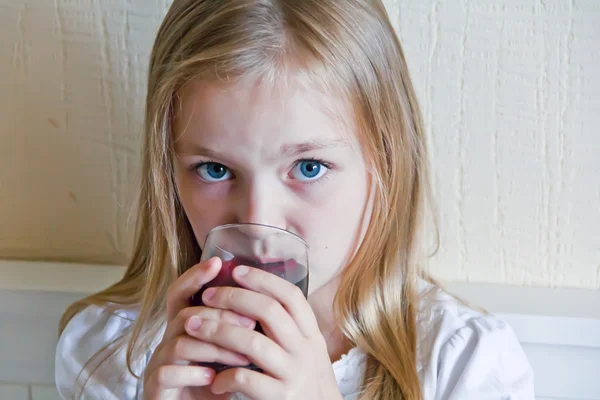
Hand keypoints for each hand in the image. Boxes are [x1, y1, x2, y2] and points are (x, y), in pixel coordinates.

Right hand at [143, 257, 256, 399]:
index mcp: (183, 328)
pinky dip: (193, 374)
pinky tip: (214, 378)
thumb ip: (235, 329)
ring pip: (180, 343)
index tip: (218, 262)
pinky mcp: (154, 387)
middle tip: (250, 325)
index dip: (195, 276)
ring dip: (215, 348)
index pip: (181, 293)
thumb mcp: (226, 353)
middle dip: (220, 318)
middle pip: (187, 315)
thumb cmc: (214, 384)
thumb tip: (265, 301)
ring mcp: (157, 363)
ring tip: (243, 357)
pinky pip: (169, 373)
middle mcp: (166, 341)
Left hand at [185, 265, 342, 399]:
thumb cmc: (305, 378)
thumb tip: (253, 292)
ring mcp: (294, 373)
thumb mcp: (306, 348)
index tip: (236, 270)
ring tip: (194, 327)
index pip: (291, 296)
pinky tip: (213, 378)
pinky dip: (225, 376)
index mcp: (310, 332)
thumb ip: (288, 325)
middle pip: (270, 312)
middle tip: (207, 296)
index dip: (263, 280)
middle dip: (234, 298)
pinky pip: (247, 380)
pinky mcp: (281, 397)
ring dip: (218, 331)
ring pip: (253, 343)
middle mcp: (305, 349)